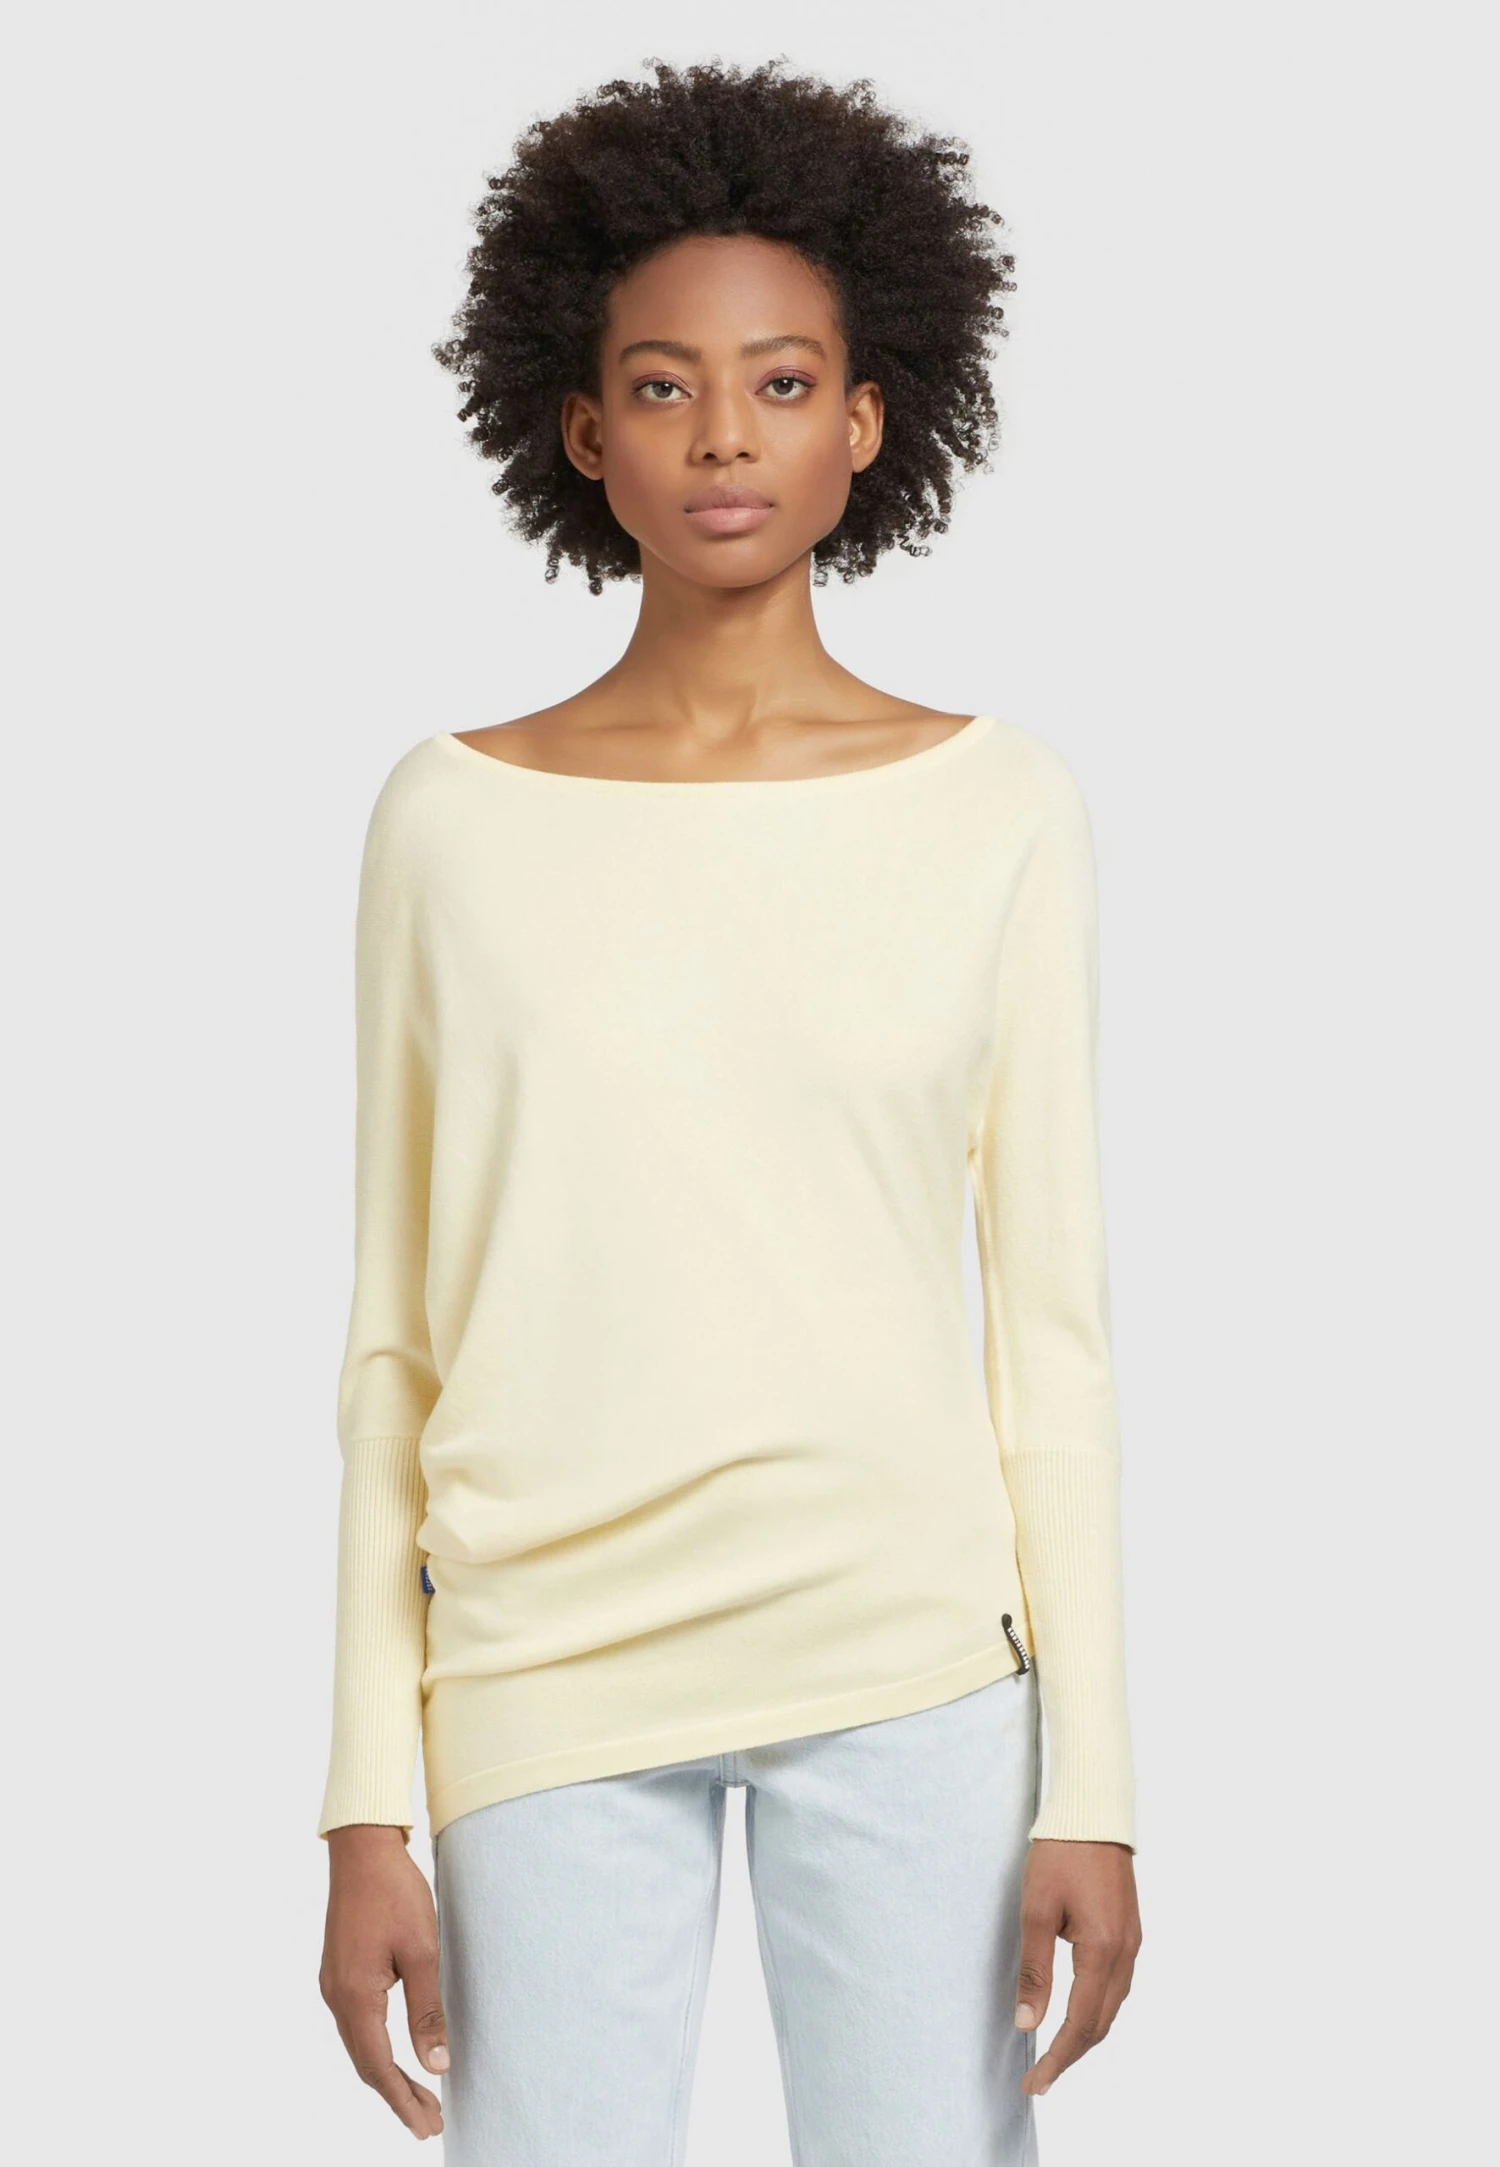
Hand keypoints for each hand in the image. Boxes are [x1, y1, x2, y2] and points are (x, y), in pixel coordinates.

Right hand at [319, 1825, 448, 2138]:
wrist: (362, 1848)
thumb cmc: (394, 1892)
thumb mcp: (421, 1951)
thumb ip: (427, 2011)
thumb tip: (436, 2064)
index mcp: (355, 1996)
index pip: (379, 2067)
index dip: (403, 2100)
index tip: (427, 2126)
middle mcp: (337, 1996)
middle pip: (366, 2063)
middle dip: (397, 2095)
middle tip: (429, 2122)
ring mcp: (334, 1983)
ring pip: (360, 2045)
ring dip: (387, 2074)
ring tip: (418, 2097)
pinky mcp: (339, 1971)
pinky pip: (356, 2024)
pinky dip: (376, 2049)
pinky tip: (394, 2054)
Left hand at [1014, 1838, 1140, 2095]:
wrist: (1093, 1812)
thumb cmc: (1061, 1854)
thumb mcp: (1036, 1909)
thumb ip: (1035, 1970)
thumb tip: (1027, 2023)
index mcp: (1102, 1950)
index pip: (1080, 2024)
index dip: (1057, 2059)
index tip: (1034, 2083)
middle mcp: (1125, 1953)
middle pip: (1101, 2024)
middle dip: (1070, 2056)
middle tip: (1039, 2078)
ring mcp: (1132, 1943)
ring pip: (1112, 2007)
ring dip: (1085, 2035)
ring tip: (1054, 2054)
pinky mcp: (1130, 1931)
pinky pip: (1117, 1986)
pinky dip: (1098, 2010)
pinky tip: (1078, 2012)